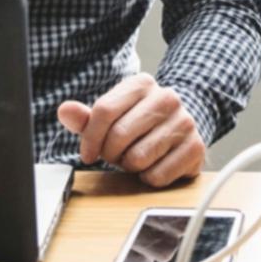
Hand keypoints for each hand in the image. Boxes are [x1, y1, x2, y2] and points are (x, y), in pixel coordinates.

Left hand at [57, 73, 204, 187]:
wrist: (182, 125)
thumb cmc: (139, 122)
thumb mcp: (112, 115)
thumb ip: (86, 117)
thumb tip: (64, 111)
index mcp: (142, 83)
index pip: (104, 110)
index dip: (90, 138)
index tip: (87, 153)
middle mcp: (167, 97)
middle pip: (119, 135)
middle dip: (111, 153)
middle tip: (116, 154)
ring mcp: (184, 122)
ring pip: (138, 157)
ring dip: (130, 166)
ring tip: (136, 156)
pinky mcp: (196, 148)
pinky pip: (157, 176)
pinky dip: (149, 178)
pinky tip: (154, 165)